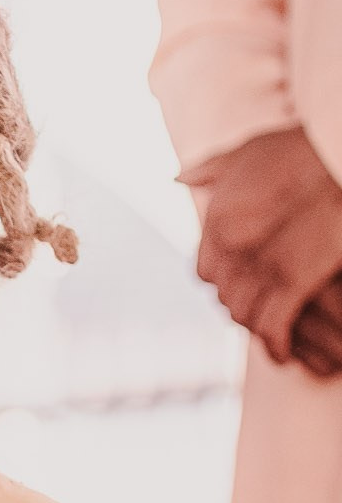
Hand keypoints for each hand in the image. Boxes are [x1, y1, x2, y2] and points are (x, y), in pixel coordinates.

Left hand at [194, 127, 341, 365]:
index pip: (206, 272)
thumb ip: (210, 168)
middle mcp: (232, 248)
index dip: (223, 281)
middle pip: (226, 297)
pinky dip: (277, 345)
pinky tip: (284, 353)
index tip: (241, 283)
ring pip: (246, 316)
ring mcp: (261, 267)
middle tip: (261, 311)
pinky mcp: (293, 283)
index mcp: (218, 220)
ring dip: (259, 327)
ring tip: (273, 332)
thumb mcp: (248, 150)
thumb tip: (177, 177)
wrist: (340, 155)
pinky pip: (274, 328)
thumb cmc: (302, 149)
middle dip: (243, 305)